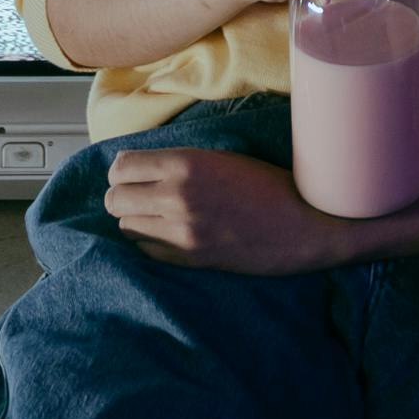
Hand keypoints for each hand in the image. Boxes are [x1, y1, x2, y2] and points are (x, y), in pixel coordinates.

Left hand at [106, 147, 364, 274]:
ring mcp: (180, 232)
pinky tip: (171, 233)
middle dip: (123, 195)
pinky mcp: (188, 259)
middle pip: (115, 199)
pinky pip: (145, 249)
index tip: (134, 172)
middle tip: (142, 194)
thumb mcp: (222, 158)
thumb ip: (180, 163)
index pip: (121, 166)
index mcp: (186, 164)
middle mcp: (176, 197)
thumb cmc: (268, 185)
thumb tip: (141, 167)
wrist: (303, 226)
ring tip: (158, 214)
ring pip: (125, 225)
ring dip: (137, 218)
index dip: (124, 170)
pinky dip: (151, 241)